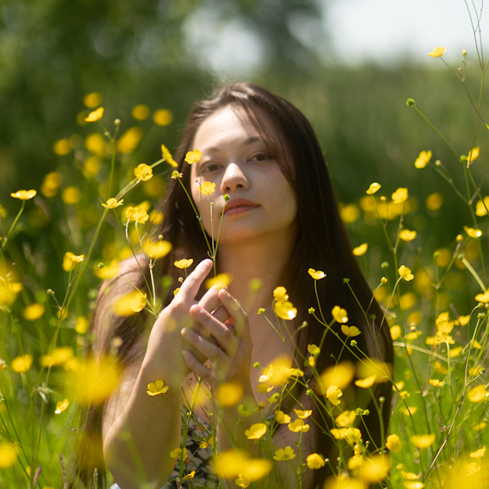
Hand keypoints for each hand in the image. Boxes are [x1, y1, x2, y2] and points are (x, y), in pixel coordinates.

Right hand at [145, 260, 229, 376]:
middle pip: (215, 293)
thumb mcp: (165, 319)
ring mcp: (204, 327)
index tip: (209, 262)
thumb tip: (188, 294)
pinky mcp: (212, 340)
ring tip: (226, 302)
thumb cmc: (160, 342)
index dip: (201, 270)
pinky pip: (225, 326)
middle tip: (223, 287)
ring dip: (226, 304)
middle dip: (220, 288)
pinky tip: (227, 320)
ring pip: (224, 309)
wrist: (163, 368)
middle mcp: (193, 314)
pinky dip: (227, 321)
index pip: (193, 282)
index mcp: (179, 306)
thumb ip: (178, 306)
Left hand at [181, 289, 252, 390]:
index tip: (221, 289)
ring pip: (215, 352)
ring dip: (198, 340)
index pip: (241, 319)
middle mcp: (240, 353)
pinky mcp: (220, 382)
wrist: (238, 400)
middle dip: (209, 319)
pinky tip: (183, 354)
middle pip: (225, 333)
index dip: (232, 304)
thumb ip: (231, 327)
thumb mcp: (238, 346)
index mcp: (245, 341)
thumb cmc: (233, 365)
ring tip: (183, 332)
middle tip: (193, 308)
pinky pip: (206, 371)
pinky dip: (194, 363)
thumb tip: (224, 300)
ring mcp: (230, 368)